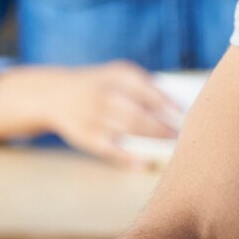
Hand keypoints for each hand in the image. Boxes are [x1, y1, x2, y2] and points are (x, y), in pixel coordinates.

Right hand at [46, 61, 183, 169]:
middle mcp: (103, 94)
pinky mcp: (85, 136)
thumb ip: (144, 88)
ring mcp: (93, 116)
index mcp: (115, 76)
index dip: (164, 101)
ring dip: (151, 140)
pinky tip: (147, 163)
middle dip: (161, 126)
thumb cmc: (101, 86)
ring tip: (171, 146)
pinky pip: (111, 149)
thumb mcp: (116, 76)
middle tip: (181, 134)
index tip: (182, 112)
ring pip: (127, 131)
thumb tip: (176, 111)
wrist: (56, 94)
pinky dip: (129, 158)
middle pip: (137, 113)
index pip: (144, 87)